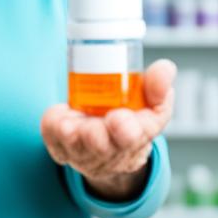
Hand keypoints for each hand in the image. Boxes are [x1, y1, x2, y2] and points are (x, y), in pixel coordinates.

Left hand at [40, 59, 176, 201]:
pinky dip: (53, 125)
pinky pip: (52, 134)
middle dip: (96, 137)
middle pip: (100, 146)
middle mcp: (106, 149)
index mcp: (134, 136)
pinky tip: (59, 118)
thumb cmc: (132, 120)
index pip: (132, 137)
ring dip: (71, 135)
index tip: (120, 118)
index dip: (126, 130)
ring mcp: (81, 148)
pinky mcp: (59, 143)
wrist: (109, 144)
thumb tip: (165, 69)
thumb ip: (159, 88)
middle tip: (93, 128)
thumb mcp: (153, 105)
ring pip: (73, 144)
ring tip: (69, 127)